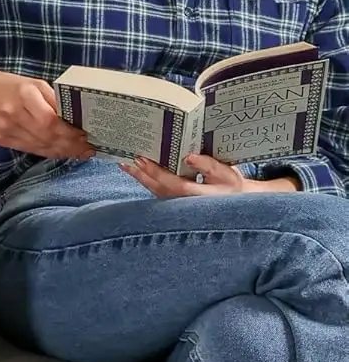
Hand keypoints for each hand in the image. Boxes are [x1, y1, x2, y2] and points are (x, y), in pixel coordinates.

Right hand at [0, 68, 94, 162]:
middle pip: (46, 137)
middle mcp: (14, 115)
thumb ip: (51, 99)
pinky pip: (27, 149)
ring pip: (38, 146)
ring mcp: (5, 130)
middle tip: (88, 149)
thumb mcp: (32, 83)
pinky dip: (45, 152)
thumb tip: (74, 117)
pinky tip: (57, 152)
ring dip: (60, 151)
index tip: (85, 136)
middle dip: (69, 145)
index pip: (51, 121)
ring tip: (77, 154)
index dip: (69, 132)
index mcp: (24, 95)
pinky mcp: (0, 140)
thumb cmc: (6, 84)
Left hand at [121, 153, 289, 197]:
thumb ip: (208, 165)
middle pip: (157, 188)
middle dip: (140, 174)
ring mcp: (176, 205)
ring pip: (154, 191)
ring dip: (140, 178)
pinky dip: (147, 181)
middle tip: (125, 161)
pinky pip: (157, 191)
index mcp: (196, 195)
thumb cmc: (231, 186)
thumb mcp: (226, 173)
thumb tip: (188, 157)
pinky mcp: (174, 203)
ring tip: (126, 165)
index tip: (142, 160)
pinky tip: (139, 172)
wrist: (236, 201)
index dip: (155, 172)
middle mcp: (182, 202)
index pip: (171, 183)